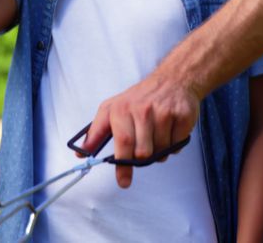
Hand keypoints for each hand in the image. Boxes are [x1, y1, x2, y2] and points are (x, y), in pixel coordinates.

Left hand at [82, 71, 199, 187]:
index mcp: (121, 109)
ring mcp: (164, 113)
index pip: (123, 142)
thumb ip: (96, 132)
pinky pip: (177, 146)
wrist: (173, 80)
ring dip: (159, 151)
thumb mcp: (112, 108)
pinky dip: (173, 145)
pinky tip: (170, 130)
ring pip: (161, 152)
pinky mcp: (182, 117)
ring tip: (156, 134)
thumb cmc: (139, 97)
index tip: (123, 182)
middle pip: (143, 152)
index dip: (122, 166)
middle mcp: (142, 110)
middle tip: (143, 147)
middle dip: (142, 158)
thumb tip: (81, 152)